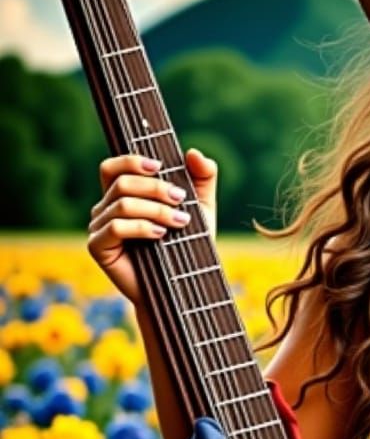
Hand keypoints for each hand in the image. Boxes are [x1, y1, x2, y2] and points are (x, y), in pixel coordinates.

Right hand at [88, 148, 217, 304]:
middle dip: (156, 188)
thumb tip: (193, 152)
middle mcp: (104, 208)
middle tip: (182, 200)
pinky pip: (116, 227)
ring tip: (180, 222)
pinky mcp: (98, 247)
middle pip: (122, 183)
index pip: (112, 167)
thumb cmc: (188, 245)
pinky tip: (161, 234)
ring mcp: (98, 227)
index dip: (132, 160)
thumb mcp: (202, 208)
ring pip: (122, 204)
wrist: (182, 286)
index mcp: (121, 195)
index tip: (161, 166)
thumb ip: (203, 178)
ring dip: (156, 210)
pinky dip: (142, 227)